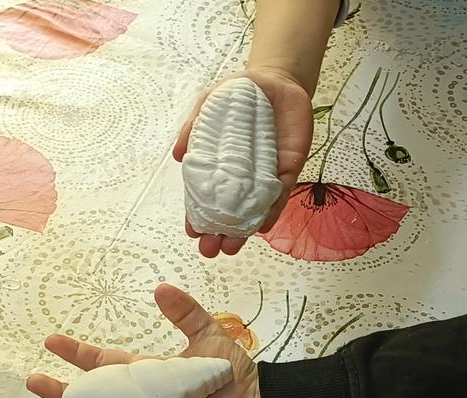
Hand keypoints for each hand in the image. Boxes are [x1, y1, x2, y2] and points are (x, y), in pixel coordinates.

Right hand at [27, 284, 268, 397]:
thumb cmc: (233, 374)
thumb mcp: (206, 333)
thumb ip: (183, 312)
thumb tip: (160, 288)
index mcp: (147, 375)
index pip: (104, 364)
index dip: (78, 354)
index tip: (52, 342)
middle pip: (91, 397)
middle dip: (61, 390)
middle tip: (31, 381)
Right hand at [173, 68, 313, 256]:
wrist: (278, 79)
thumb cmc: (240, 92)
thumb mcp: (210, 102)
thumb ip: (194, 126)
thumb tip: (178, 155)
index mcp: (219, 163)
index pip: (206, 197)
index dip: (198, 216)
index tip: (192, 232)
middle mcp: (241, 175)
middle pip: (229, 211)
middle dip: (219, 233)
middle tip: (210, 250)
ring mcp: (265, 175)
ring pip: (254, 210)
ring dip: (243, 232)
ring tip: (231, 247)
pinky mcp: (288, 169)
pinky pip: (281, 194)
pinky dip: (272, 211)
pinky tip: (262, 227)